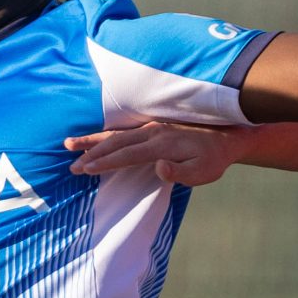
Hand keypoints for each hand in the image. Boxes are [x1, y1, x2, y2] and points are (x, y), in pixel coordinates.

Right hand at [64, 121, 248, 185]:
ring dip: (92, 140)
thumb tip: (159, 168)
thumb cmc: (214, 158)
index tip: (85, 169)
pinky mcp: (153, 125)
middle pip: (115, 143)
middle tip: (71, 165)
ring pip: (116, 134)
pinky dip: (105, 134)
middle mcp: (152, 132)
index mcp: (161, 144)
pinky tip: (95, 138)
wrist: (228, 134)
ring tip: (69, 144)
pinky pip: (123, 130)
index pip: (126, 155)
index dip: (105, 162)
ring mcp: (151, 126)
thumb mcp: (203, 171)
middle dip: (91, 153)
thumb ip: (180, 172)